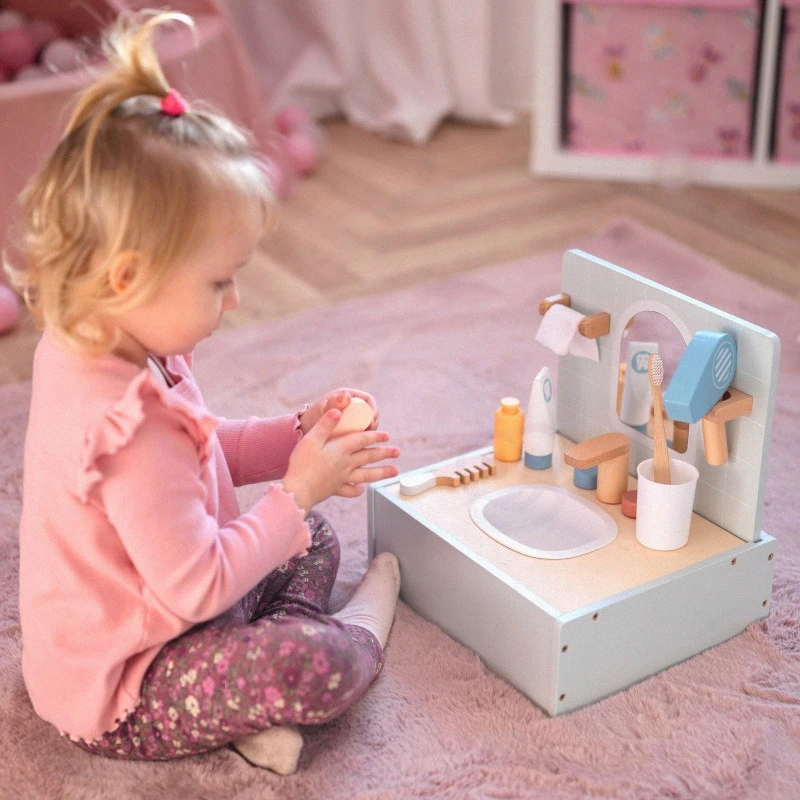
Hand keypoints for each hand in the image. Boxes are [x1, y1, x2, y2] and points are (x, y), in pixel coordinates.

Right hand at [283, 409, 399, 513]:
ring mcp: (341, 478)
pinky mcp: (334, 489)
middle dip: (384, 453)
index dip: (375, 436)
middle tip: (397, 452)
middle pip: (368, 457)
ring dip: (382, 472)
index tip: (387, 435)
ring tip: (395, 471)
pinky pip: (350, 490)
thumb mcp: (311, 439)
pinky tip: (361, 489)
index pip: (362, 440)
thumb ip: (325, 425)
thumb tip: (338, 410)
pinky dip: (357, 490)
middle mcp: (345, 464)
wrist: (298, 490)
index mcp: (340, 450)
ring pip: (366, 474)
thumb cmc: (302, 464)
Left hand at [299, 389, 378, 434]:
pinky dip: (364, 437)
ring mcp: (350, 415)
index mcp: (347, 395)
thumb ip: (334, 403)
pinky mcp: (349, 426)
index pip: (368, 400)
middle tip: (370, 434)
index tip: (371, 423)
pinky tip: (363, 446)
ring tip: (365, 441)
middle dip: (373, 423)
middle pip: (369, 412)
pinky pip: (361, 430)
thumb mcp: (324, 411)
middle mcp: (350, 404)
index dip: (373, 411)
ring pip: (367, 422)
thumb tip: (347, 396)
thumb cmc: (312, 419)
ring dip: (370, 431)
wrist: (303, 432)